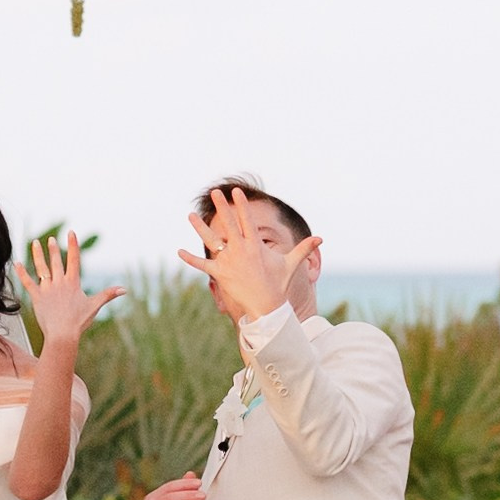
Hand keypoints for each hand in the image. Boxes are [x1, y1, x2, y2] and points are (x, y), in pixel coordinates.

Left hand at [15, 231, 124, 349]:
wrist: (63, 334)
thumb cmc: (79, 322)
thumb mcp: (94, 306)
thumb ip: (108, 295)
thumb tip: (124, 289)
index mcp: (73, 283)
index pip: (74, 259)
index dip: (73, 245)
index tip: (71, 232)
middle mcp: (59, 282)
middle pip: (56, 261)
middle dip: (53, 248)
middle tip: (51, 239)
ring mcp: (47, 289)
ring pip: (41, 268)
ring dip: (37, 254)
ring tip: (35, 243)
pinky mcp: (37, 297)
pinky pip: (28, 282)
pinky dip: (22, 272)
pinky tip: (17, 263)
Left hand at [177, 186, 323, 323]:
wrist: (267, 307)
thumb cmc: (278, 285)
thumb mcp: (290, 264)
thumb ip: (303, 249)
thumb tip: (321, 238)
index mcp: (255, 245)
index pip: (247, 220)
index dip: (241, 205)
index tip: (236, 192)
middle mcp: (241, 250)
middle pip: (229, 223)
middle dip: (222, 206)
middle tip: (216, 193)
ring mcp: (229, 261)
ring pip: (212, 240)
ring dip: (200, 227)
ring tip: (190, 215)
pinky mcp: (220, 274)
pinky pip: (202, 265)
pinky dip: (190, 259)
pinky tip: (178, 252)